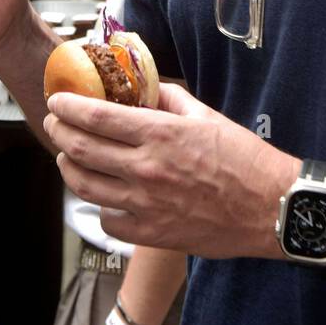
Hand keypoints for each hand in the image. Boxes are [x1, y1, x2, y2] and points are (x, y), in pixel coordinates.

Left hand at [47, 81, 297, 257]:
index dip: (68, 107)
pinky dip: (100, 206)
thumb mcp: (208, 117)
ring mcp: (146, 205)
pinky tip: (105, 195)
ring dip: (68, 168)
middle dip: (58, 132)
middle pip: (81, 149)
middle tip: (54, 124)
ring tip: (67, 158)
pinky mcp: (152, 234)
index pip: (96, 117)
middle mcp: (147, 169)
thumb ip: (171, 100)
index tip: (57, 101)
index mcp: (161, 134)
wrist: (271, 207)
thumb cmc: (245, 159)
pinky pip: (108, 220)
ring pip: (85, 186)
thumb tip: (146, 89)